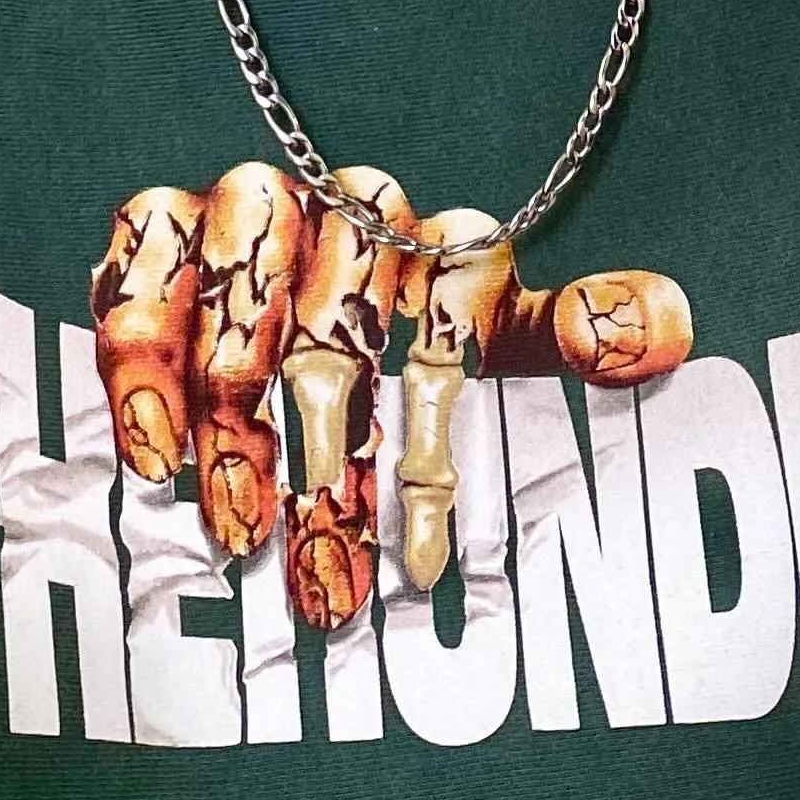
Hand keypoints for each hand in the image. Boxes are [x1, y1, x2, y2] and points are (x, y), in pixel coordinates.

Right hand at [90, 161, 688, 632]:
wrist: (321, 231)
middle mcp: (336, 210)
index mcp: (432, 238)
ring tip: (239, 540)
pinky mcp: (161, 224)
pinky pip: (137, 287)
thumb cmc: (423, 303)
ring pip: (231, 327)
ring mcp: (244, 211)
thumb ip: (574, 328)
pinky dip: (141, 371)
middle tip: (325, 590)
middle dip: (325, 484)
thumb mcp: (503, 325)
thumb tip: (663, 325)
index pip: (433, 351)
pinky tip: (154, 457)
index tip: (423, 571)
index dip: (424, 467)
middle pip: (325, 354)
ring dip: (233, 446)